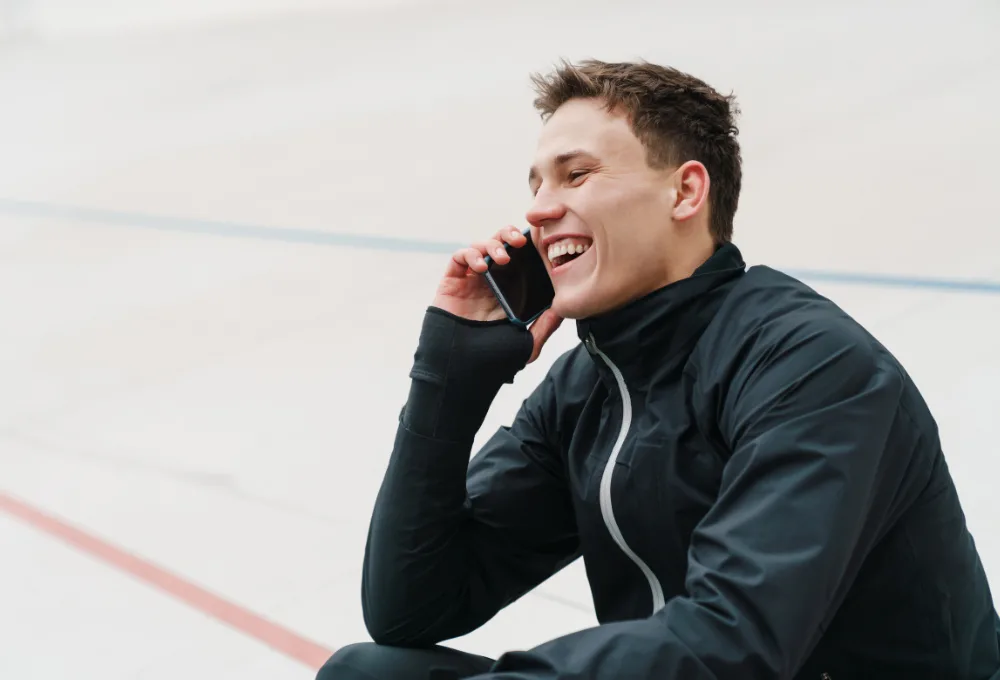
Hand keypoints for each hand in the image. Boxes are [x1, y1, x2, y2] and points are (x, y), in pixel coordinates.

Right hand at [432, 227, 562, 363]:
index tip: (540, 243)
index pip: (519, 259)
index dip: (528, 247)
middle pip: (500, 244)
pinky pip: (459, 256)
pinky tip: (481, 267)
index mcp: (509, 291)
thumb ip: (545, 327)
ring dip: (492, 244)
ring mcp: (470, 280)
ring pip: (481, 246)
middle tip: (521, 242)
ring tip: (503, 258)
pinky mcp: (452, 281)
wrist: (462, 369)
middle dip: (509, 235)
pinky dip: (471, 255)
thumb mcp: (527, 344)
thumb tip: (562, 308)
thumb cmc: (492, 359)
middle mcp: (490, 282)